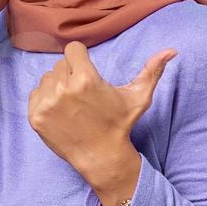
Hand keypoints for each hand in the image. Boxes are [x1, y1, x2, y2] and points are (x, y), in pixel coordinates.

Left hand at [28, 41, 178, 201]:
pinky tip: (61, 112)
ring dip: (57, 86)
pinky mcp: (35, 117)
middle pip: (60, 64)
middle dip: (71, 73)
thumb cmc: (120, 123)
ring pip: (47, 78)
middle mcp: (63, 89)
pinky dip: (45, 100)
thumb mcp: (139, 96)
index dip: (82, 59)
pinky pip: (35, 94)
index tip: (88, 73)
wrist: (102, 156)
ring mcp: (46, 104)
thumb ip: (152, 70)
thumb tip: (171, 50)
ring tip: (73, 104)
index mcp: (86, 78)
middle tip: (84, 93)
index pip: (73, 49)